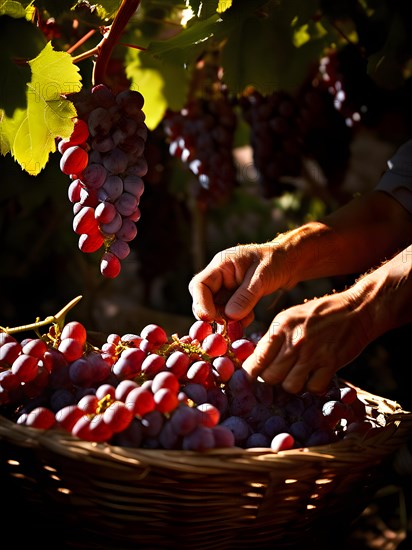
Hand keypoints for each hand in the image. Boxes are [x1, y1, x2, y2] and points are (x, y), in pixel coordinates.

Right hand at [189, 242, 291, 325]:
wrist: (290, 262)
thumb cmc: (276, 262)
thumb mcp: (262, 278)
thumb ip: (246, 296)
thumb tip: (230, 316)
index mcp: (221, 265)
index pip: (199, 285)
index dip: (201, 303)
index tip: (211, 318)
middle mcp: (220, 277)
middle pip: (203, 299)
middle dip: (214, 314)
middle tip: (228, 325)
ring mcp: (227, 287)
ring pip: (216, 308)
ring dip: (227, 319)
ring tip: (244, 320)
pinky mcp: (235, 297)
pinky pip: (228, 312)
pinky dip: (236, 319)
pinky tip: (249, 318)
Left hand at [242, 287, 372, 394]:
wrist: (356, 310)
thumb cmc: (320, 315)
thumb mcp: (291, 317)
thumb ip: (274, 338)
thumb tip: (255, 360)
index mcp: (280, 327)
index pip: (256, 359)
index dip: (251, 372)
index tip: (252, 377)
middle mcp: (294, 340)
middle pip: (270, 377)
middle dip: (273, 379)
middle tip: (281, 373)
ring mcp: (313, 353)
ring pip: (290, 386)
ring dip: (293, 384)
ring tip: (299, 374)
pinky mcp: (331, 363)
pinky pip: (313, 388)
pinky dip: (313, 386)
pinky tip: (315, 376)